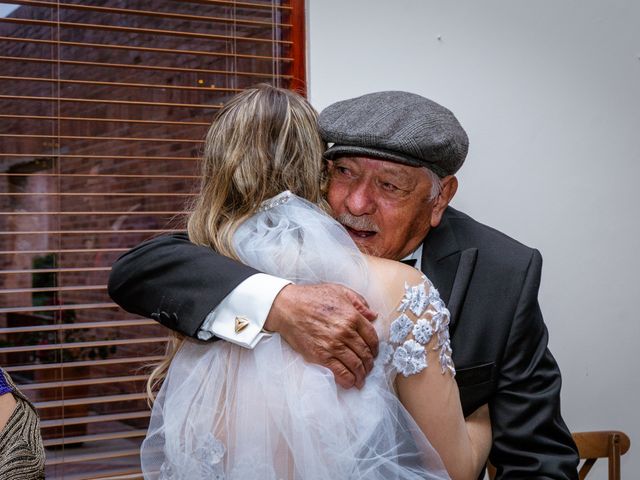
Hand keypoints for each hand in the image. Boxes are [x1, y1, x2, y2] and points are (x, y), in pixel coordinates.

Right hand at [264, 283, 378, 388]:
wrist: (287, 307)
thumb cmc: (311, 297)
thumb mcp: (339, 290)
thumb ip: (359, 302)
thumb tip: (373, 315)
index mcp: (352, 316)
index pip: (372, 337)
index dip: (375, 348)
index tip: (374, 352)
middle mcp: (345, 332)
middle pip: (365, 353)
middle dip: (369, 363)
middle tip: (369, 368)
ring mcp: (333, 346)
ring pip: (355, 365)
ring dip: (361, 374)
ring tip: (361, 378)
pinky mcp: (321, 356)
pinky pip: (340, 372)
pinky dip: (348, 380)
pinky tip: (351, 382)